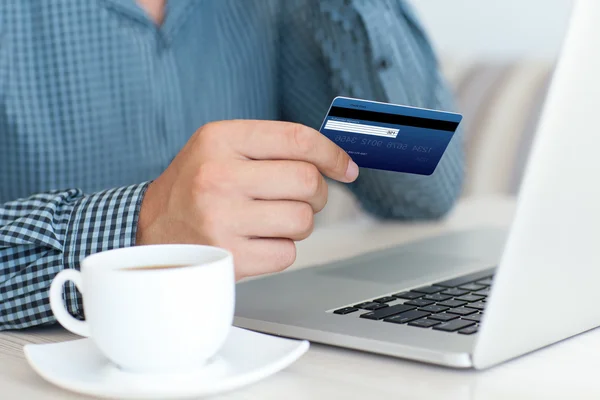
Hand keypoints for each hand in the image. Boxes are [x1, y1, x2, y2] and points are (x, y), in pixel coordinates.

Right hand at [136, 120, 358, 279]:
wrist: (150, 229)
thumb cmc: (195, 186)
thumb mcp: (221, 148)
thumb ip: (272, 146)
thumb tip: (336, 161)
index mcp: (220, 140)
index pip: (296, 139)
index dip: (331, 153)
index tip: (346, 167)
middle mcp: (218, 177)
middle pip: (307, 181)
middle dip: (315, 192)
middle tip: (302, 197)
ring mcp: (222, 220)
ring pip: (302, 220)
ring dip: (298, 223)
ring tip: (272, 220)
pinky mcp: (229, 258)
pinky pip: (287, 254)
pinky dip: (281, 249)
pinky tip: (256, 241)